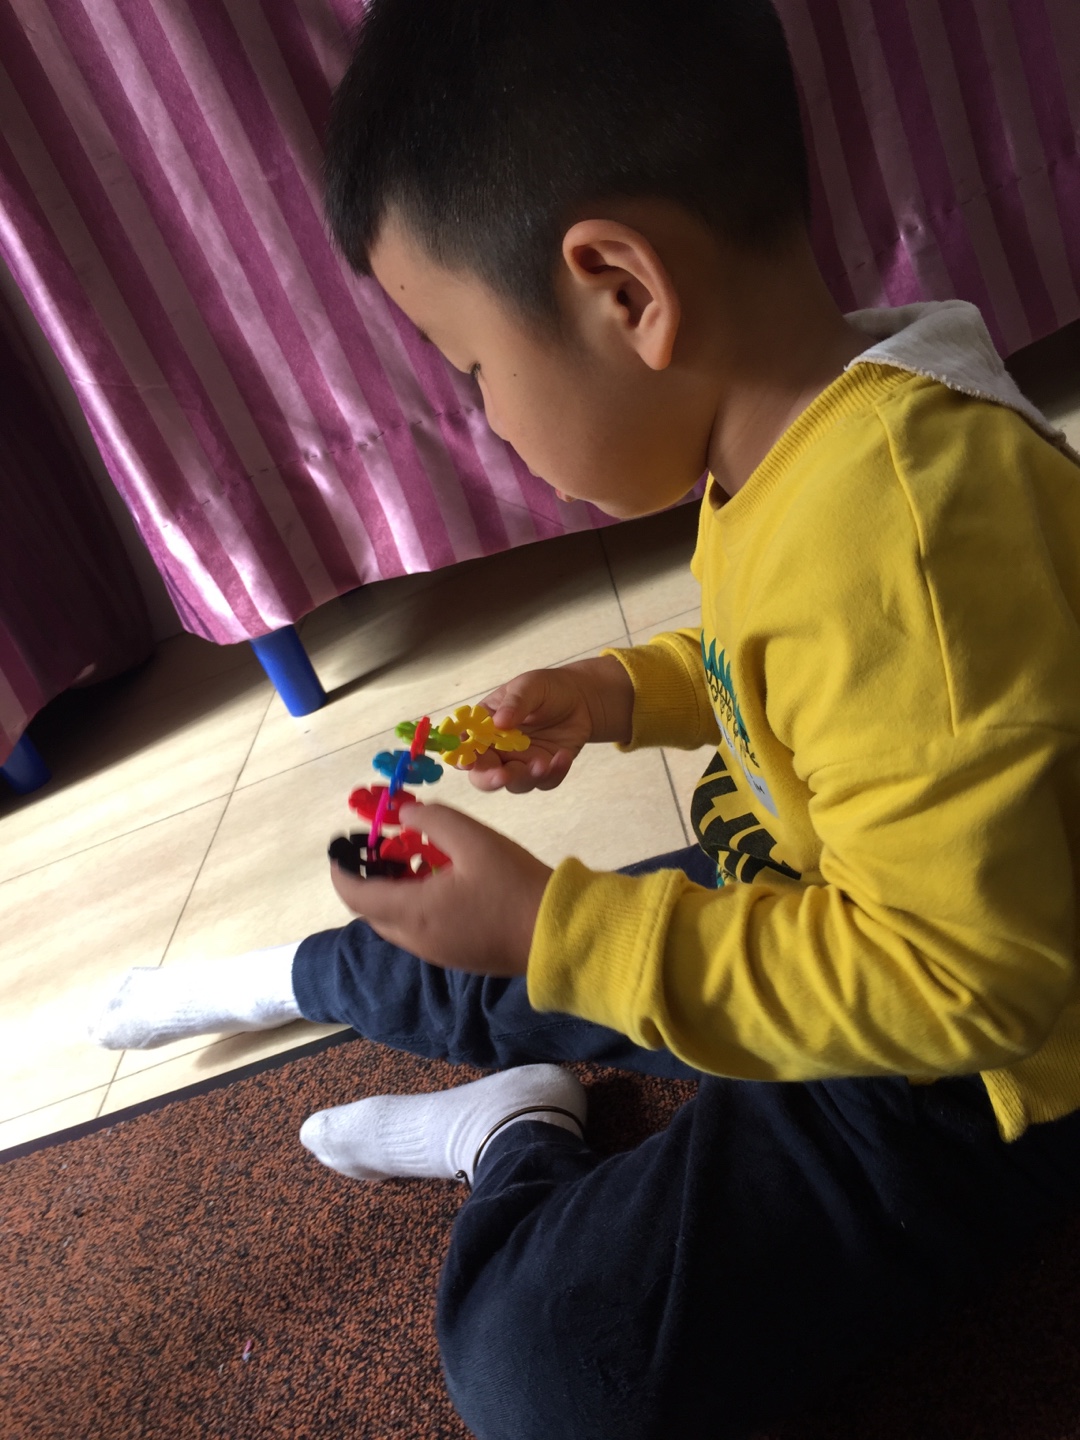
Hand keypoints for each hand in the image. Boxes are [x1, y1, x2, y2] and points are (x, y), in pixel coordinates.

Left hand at [330, 802, 551, 974]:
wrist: (556, 933)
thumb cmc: (513, 884)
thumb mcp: (473, 839)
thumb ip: (432, 820)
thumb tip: (404, 812)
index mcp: (411, 912)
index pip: (355, 895)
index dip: (340, 872)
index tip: (339, 849)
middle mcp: (415, 939)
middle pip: (372, 911)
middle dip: (367, 879)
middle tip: (378, 849)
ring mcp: (435, 952)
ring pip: (395, 923)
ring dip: (391, 893)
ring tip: (409, 859)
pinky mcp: (455, 956)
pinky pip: (417, 930)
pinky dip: (412, 905)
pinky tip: (438, 882)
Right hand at [468, 655, 634, 793]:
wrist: (580, 699)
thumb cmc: (546, 688)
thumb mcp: (529, 686)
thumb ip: (514, 703)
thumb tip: (498, 722)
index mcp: (484, 727)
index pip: (465, 746)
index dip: (462, 757)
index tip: (467, 763)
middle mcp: (497, 750)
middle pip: (483, 775)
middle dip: (490, 779)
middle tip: (503, 776)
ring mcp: (521, 763)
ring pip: (515, 784)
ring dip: (527, 777)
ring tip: (544, 762)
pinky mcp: (544, 771)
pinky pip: (545, 782)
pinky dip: (554, 774)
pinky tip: (563, 756)